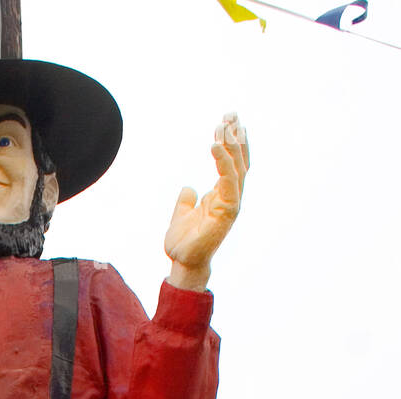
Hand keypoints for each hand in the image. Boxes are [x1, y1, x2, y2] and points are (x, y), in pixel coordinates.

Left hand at [165, 112, 249, 290]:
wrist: (182, 262)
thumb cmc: (183, 243)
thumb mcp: (182, 214)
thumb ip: (186, 200)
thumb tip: (188, 189)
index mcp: (222, 197)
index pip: (232, 165)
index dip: (232, 144)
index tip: (227, 122)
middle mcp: (230, 198)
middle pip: (240, 161)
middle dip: (236, 136)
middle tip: (231, 113)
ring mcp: (231, 204)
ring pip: (237, 167)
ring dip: (232, 144)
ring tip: (224, 124)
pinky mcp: (228, 211)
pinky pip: (228, 181)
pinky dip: (224, 162)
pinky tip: (215, 145)